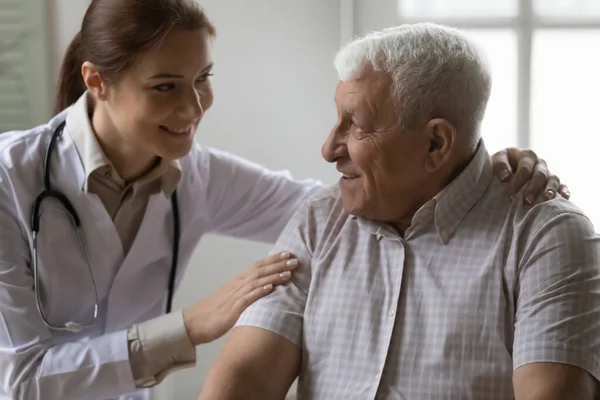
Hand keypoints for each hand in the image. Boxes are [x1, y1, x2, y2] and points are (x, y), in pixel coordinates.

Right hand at [183, 251, 297, 345]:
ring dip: (273, 276)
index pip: (258, 265)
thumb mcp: (232, 297)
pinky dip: (259, 292)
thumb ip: (246, 291)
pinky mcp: (232, 309)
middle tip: (295, 259)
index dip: (273, 259)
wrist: (195, 322)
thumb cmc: (214, 311)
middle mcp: (237, 284)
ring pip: (257, 282)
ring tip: (288, 273)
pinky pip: (247, 298)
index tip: (288, 253)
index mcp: (238, 281)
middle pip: (260, 270)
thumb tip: (263, 288)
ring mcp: (235, 296)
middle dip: (278, 264)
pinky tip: (270, 288)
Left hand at [491, 147, 569, 203]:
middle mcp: (538, 163)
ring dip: (550, 189)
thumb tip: (506, 177)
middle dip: (534, 187)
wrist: (500, 173)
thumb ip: (500, 165)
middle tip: (527, 200)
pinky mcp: (552, 182)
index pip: (525, 168)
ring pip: (553, 178)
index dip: (519, 181)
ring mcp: (547, 172)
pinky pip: (562, 185)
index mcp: (525, 155)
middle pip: (540, 174)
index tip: (511, 195)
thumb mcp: (495, 160)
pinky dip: (564, 190)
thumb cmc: (497, 167)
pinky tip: (564, 197)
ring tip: (547, 198)